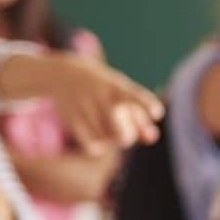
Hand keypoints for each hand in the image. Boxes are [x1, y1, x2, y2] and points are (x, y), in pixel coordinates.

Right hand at [0, 54, 162, 154]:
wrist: (61, 73)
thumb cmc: (102, 86)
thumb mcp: (121, 93)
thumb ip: (140, 116)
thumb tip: (153, 138)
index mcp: (116, 85)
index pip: (133, 95)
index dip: (146, 104)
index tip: (158, 113)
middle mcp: (100, 95)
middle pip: (121, 132)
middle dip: (127, 136)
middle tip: (125, 133)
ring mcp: (84, 107)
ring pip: (107, 140)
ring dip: (111, 140)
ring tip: (106, 128)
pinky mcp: (71, 119)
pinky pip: (92, 145)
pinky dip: (98, 146)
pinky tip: (97, 138)